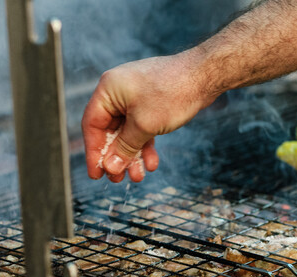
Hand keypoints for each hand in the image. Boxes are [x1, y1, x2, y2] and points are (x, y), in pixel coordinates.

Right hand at [81, 52, 211, 181]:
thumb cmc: (173, 93)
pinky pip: (142, 127)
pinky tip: (151, 163)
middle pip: (110, 130)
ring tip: (138, 176)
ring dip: (132, 155)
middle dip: (116, 157)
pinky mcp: (151, 102)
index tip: (96, 174)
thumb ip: (125, 147)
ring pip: (128, 132)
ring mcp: (135, 96)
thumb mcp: (145, 125)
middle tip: (118, 180)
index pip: (92, 125)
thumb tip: (110, 167)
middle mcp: (118, 91)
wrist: (205, 75)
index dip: (93, 152)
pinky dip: (145, 145)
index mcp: (109, 90)